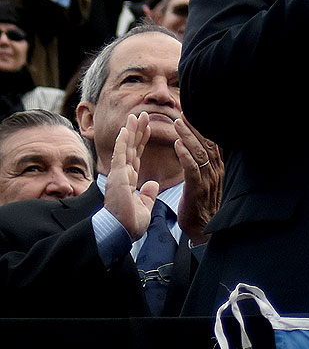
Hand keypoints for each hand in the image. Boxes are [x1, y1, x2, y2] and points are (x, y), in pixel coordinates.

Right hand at [105, 113, 160, 239]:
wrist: (121, 233)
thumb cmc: (129, 224)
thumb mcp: (144, 206)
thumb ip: (147, 194)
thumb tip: (152, 184)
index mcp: (129, 181)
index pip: (136, 156)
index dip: (141, 141)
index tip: (147, 127)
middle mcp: (123, 175)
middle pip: (131, 148)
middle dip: (138, 131)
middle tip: (144, 114)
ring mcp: (119, 175)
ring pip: (125, 148)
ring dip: (131, 131)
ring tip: (137, 115)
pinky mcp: (117, 178)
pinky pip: (120, 156)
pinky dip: (122, 142)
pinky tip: (125, 129)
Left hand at [172, 117, 222, 245]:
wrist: (202, 229)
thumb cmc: (200, 206)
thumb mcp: (204, 183)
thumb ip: (202, 168)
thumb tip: (196, 153)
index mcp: (217, 169)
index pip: (212, 143)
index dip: (202, 129)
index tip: (192, 115)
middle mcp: (215, 171)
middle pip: (207, 143)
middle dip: (195, 128)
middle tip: (183, 113)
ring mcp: (208, 179)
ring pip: (199, 152)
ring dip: (188, 137)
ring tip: (177, 123)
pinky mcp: (198, 188)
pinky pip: (192, 168)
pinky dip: (185, 155)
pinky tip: (177, 144)